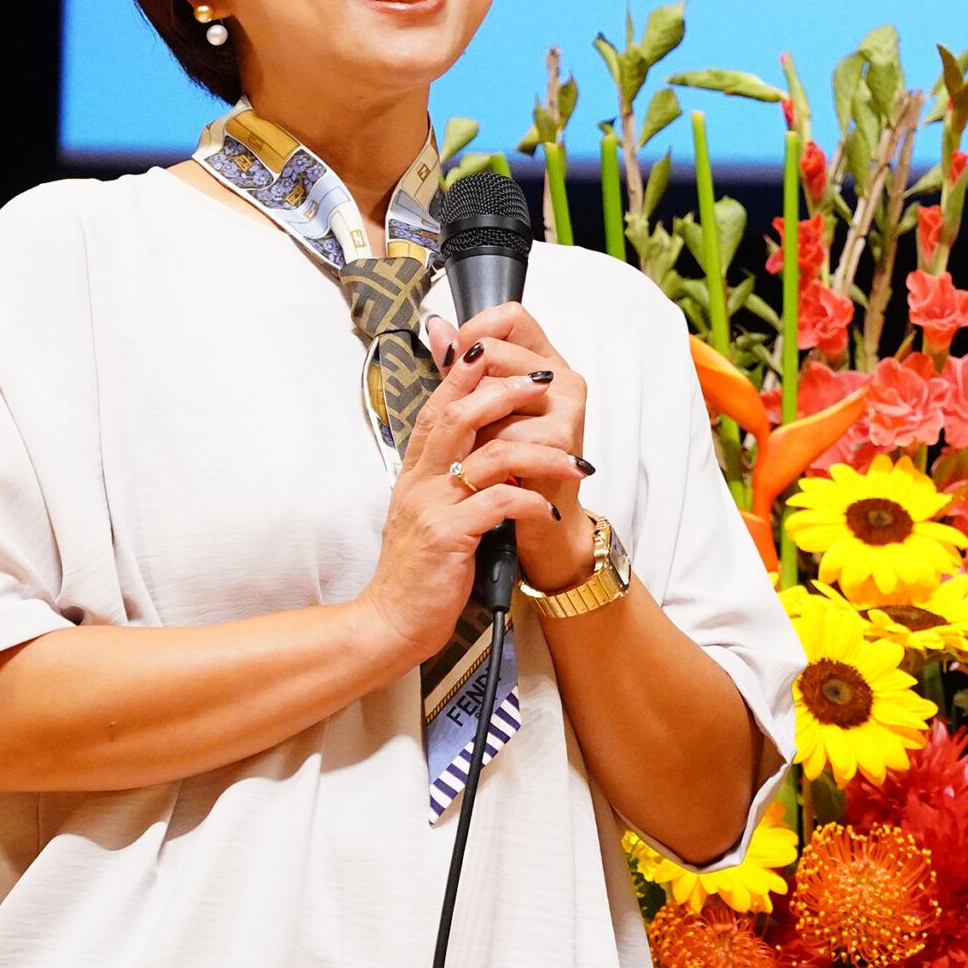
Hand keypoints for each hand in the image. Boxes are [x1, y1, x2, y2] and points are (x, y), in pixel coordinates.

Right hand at [357, 306, 591, 657]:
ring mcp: (432, 507)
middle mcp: (419, 480)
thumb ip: (445, 470)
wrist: (393, 621)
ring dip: (539, 453)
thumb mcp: (428, 508)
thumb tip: (474, 441)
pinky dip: (529, 502)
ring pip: (489, 457)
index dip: (463, 373)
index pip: (438, 406)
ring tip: (575, 462)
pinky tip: (549, 511)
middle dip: (504, 392)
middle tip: (544, 383)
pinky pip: (498, 505)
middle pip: (458, 416)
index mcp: (416, 470)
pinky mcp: (449, 538)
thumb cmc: (421, 565)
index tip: (492, 346)